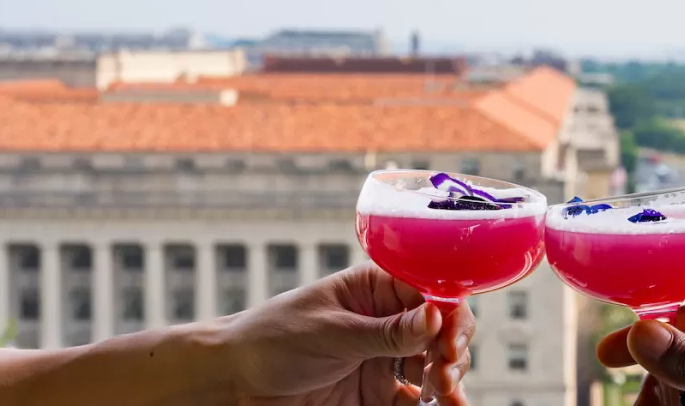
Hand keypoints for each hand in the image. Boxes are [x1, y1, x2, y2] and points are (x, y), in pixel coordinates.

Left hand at [222, 264, 474, 404]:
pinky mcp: (375, 394)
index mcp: (376, 289)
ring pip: (435, 367)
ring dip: (448, 380)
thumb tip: (437, 316)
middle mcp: (387, 321)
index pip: (431, 293)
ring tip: (444, 395)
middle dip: (452, 351)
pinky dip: (433, 404)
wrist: (232, 383)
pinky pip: (414, 399)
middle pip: (442, 331)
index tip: (450, 341)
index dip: (450, 314)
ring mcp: (383, 359)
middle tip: (444, 372)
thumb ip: (386, 331)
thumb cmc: (271, 338)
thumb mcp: (331, 331)